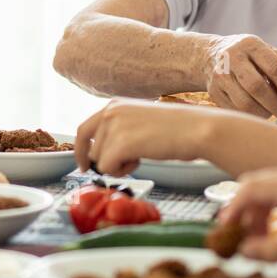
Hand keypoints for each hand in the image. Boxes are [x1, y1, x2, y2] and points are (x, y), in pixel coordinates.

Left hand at [75, 97, 219, 176]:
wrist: (196, 129)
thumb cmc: (175, 129)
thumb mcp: (140, 121)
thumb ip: (119, 130)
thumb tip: (100, 152)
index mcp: (113, 105)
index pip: (83, 130)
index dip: (80, 150)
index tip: (83, 164)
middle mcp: (109, 113)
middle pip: (92, 150)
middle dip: (108, 161)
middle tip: (129, 162)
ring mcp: (113, 127)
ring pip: (101, 161)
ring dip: (120, 165)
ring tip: (142, 154)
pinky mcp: (120, 143)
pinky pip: (108, 169)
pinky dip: (124, 171)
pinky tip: (141, 160)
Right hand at [204, 34, 276, 118]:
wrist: (210, 55)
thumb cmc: (248, 58)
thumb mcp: (265, 53)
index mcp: (252, 44)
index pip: (276, 69)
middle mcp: (233, 57)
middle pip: (258, 87)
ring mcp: (220, 74)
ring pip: (245, 103)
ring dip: (264, 114)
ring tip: (272, 114)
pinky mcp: (213, 91)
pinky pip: (235, 110)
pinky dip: (250, 116)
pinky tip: (257, 112)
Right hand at [220, 165, 276, 261]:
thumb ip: (270, 251)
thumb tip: (243, 251)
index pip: (250, 189)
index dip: (233, 207)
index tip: (225, 226)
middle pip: (253, 184)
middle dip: (242, 208)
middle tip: (237, 233)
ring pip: (263, 186)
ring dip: (255, 210)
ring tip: (256, 237)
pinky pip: (274, 188)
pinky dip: (267, 206)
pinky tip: (269, 228)